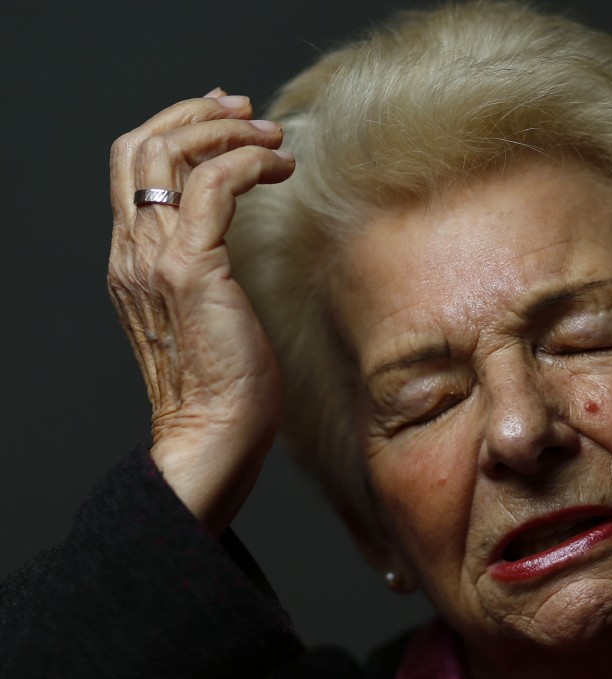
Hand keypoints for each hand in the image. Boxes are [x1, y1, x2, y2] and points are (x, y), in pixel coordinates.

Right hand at [107, 89, 295, 536]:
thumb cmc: (222, 383)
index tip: (227, 121)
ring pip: (172, 154)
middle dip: (197, 114)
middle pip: (142, 145)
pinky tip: (281, 169)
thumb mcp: (205, 311)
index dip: (177, 129)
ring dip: (228, 132)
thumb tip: (233, 233)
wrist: (213, 434)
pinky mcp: (190, 268)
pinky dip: (248, 162)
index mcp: (131, 259)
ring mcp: (154, 257)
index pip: (134, 167)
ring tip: (273, 138)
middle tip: (248, 111)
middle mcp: (131, 251)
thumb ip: (203, 266)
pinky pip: (214, 184)